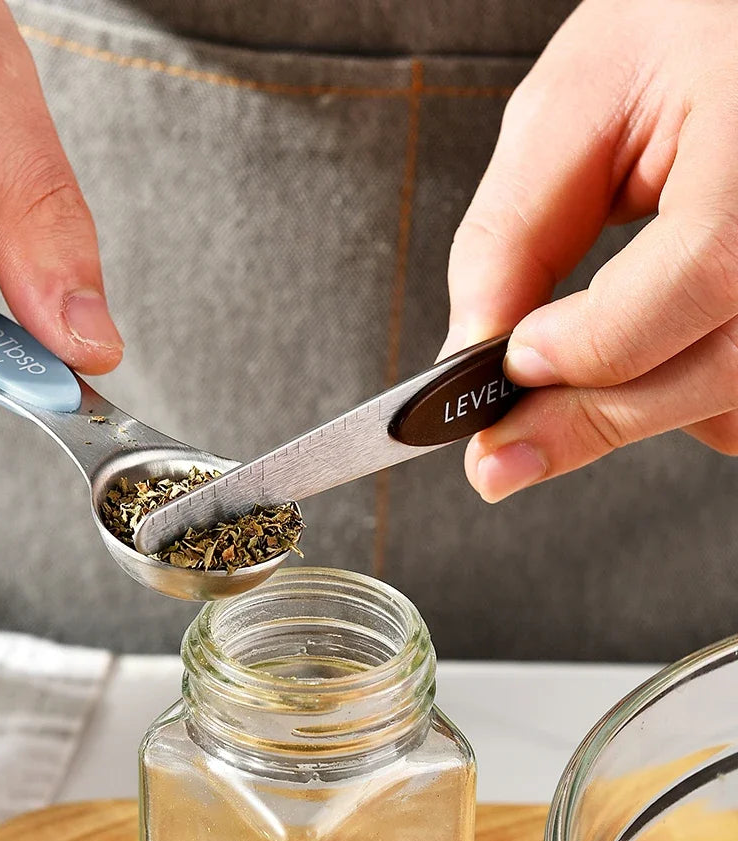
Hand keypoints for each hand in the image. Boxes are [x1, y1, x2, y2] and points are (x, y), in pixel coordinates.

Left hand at [443, 0, 737, 501]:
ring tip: (567, 380)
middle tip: (499, 456)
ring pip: (731, 401)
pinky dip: (682, 396)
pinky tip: (642, 358)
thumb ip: (513, 232)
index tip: (510, 368)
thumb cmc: (682, 22)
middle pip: (714, 369)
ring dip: (636, 410)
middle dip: (587, 421)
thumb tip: (469, 350)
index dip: (593, 343)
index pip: (698, 275)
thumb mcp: (572, 104)